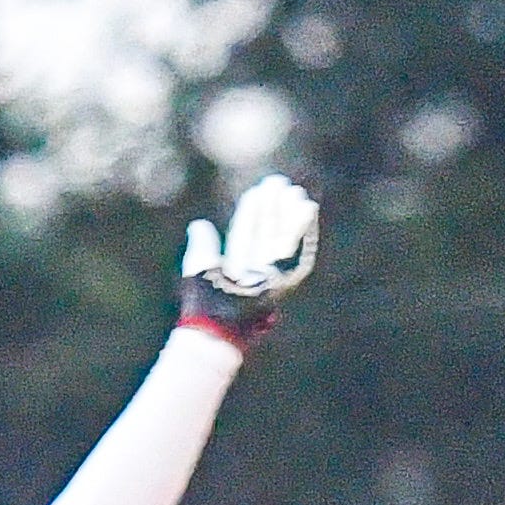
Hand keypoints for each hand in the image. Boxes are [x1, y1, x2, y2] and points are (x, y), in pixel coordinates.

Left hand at [179, 175, 321, 342]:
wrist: (218, 322)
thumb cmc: (205, 301)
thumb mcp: (200, 265)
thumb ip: (202, 244)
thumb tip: (198, 224)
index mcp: (237, 265)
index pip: (246, 232)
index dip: (252, 211)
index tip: (255, 191)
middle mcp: (256, 268)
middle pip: (268, 230)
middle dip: (274, 206)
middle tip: (277, 182)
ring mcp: (272, 273)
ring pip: (283, 236)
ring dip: (289, 213)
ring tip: (293, 190)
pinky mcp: (286, 277)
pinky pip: (296, 248)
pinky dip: (302, 228)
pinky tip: (306, 208)